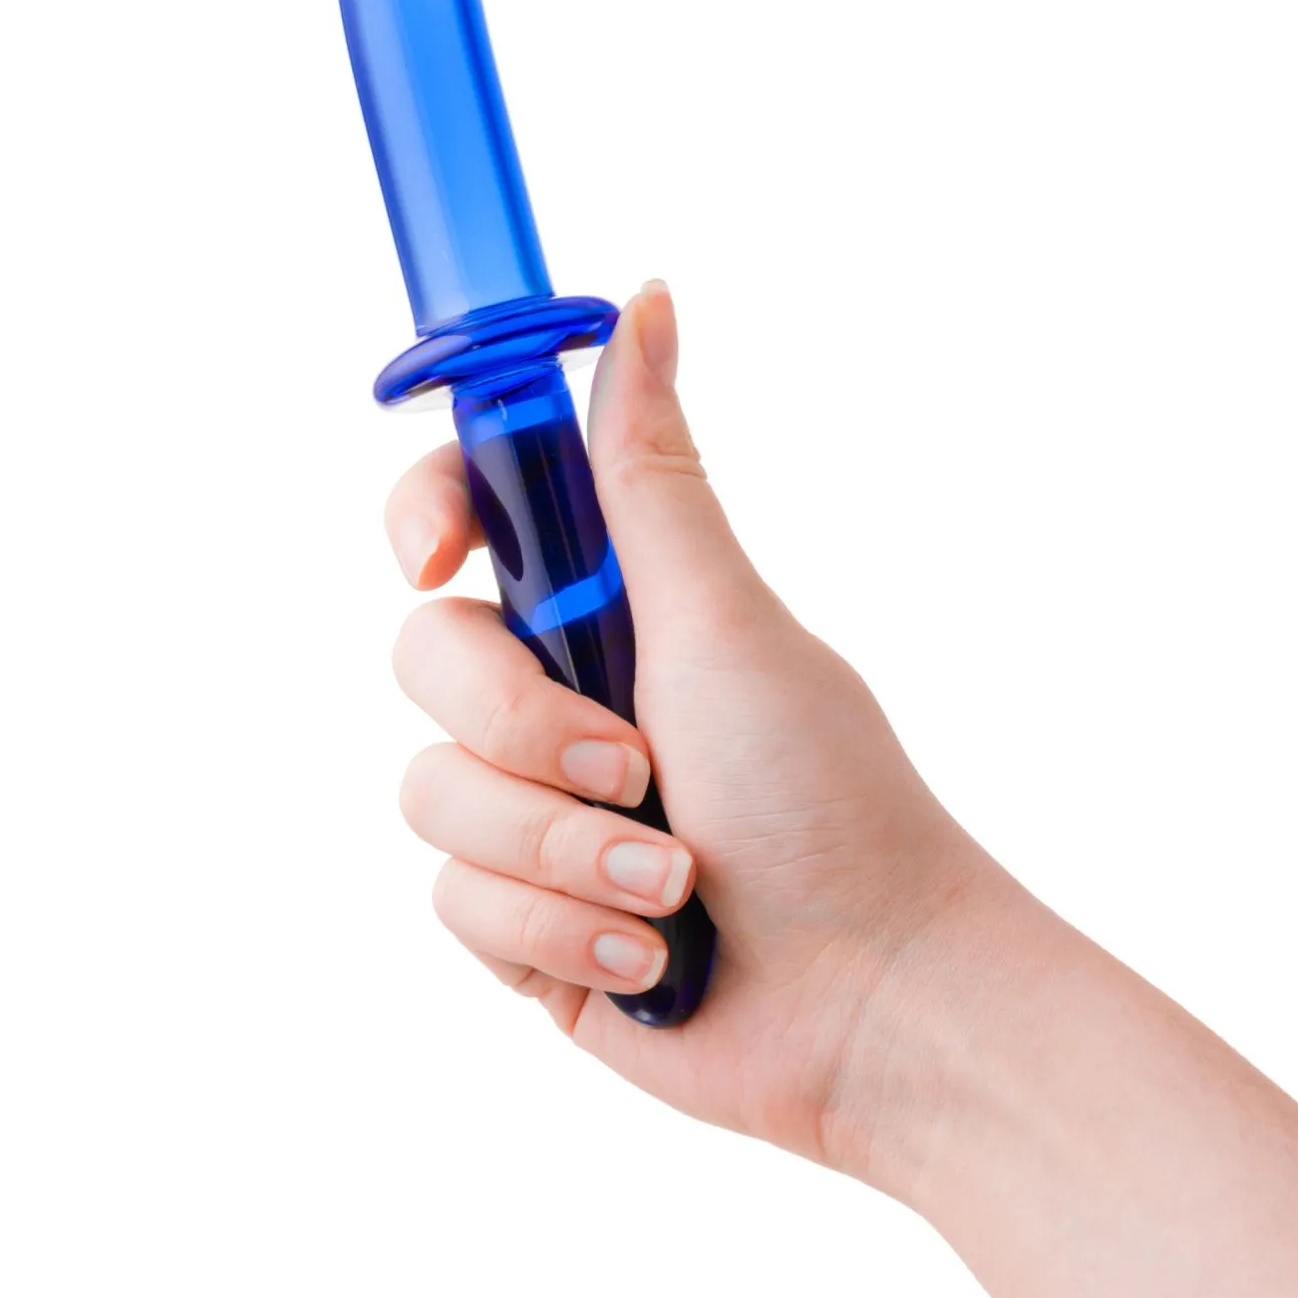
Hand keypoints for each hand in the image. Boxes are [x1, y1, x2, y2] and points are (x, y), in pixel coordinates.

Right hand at [386, 281, 985, 1186]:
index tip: (437, 556)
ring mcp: (536, 814)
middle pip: (424, 661)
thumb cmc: (826, 796)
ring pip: (433, 797)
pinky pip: (459, 906)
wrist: (873, 1003)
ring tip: (673, 889)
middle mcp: (561, 696)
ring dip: (559, 854)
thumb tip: (645, 295)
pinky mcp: (525, 926)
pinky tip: (650, 963)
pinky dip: (559, 935)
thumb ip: (648, 471)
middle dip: (521, 728)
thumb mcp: (723, 618)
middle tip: (632, 767)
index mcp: (611, 604)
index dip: (425, 517)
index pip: (464, 517)